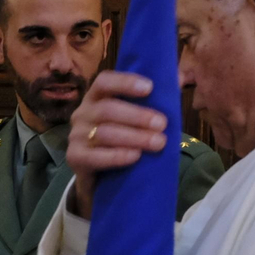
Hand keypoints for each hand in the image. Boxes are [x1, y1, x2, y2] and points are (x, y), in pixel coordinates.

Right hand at [68, 71, 167, 215]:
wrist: (102, 176)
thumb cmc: (123, 139)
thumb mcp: (137, 118)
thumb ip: (155, 98)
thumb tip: (179, 78)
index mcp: (96, 97)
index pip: (104, 82)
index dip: (125, 82)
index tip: (149, 88)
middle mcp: (83, 113)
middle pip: (107, 109)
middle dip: (137, 116)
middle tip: (162, 124)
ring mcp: (76, 136)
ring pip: (104, 133)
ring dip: (134, 137)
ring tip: (158, 143)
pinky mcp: (75, 157)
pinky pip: (94, 156)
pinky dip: (117, 156)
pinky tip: (135, 157)